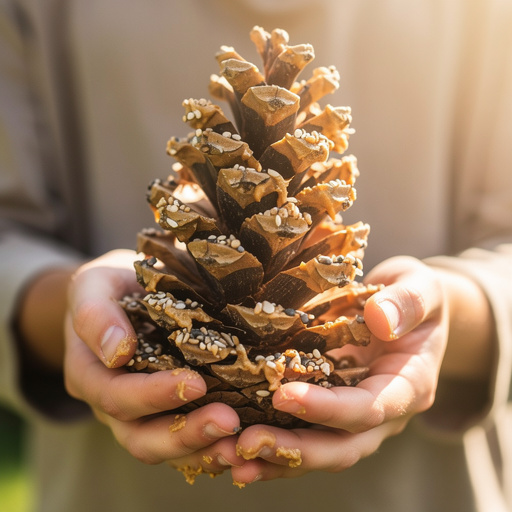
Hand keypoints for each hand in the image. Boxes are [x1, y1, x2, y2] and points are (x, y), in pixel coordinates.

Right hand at [64, 250, 243, 475]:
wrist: (126, 292)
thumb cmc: (110, 286)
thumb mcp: (94, 286)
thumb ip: (95, 314)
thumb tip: (117, 351)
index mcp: (90, 375)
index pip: (116, 397)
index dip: (153, 396)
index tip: (196, 383)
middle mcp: (113, 404)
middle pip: (141, 438)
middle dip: (185, 434)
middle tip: (228, 421)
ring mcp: (142, 413)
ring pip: (167, 448)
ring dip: (204, 448)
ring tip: (242, 442)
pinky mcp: (169, 411)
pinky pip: (187, 441)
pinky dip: (212, 445)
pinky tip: (243, 440)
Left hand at [231, 255, 490, 482]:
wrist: (410, 309)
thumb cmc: (415, 295)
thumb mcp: (421, 286)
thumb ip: (408, 302)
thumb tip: (381, 319)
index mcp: (409, 385)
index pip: (368, 409)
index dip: (327, 409)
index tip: (284, 396)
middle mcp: (385, 412)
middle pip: (342, 447)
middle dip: (294, 450)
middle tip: (246, 443)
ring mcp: (357, 417)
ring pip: (319, 451)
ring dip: (276, 458)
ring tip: (229, 455)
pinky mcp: (333, 410)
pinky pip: (305, 436)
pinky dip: (274, 446)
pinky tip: (235, 445)